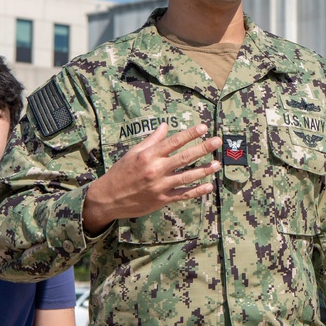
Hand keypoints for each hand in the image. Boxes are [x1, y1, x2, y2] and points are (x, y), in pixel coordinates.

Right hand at [83, 122, 220, 233]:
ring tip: (217, 164)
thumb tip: (165, 126)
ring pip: (187, 177)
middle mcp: (155, 170)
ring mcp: (160, 186)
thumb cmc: (121, 172)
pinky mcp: (162, 200)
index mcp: (148, 156)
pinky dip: (197, 191)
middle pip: (184, 157)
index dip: (189, 134)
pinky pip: (183, 195)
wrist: (108, 198)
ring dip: (204, 170)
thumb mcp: (133, 153)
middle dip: (202, 148)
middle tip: (217, 141)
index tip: (203, 127)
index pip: (173, 142)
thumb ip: (152, 140)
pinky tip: (209, 186)